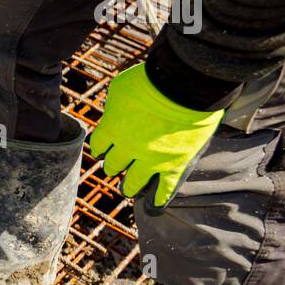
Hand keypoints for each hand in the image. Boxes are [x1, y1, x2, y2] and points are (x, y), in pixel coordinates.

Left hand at [89, 62, 223, 206]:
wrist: (185, 86)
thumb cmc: (151, 80)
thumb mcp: (121, 88)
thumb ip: (114, 106)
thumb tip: (112, 114)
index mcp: (111, 129)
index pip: (98, 145)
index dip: (101, 147)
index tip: (103, 149)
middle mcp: (127, 148)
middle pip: (113, 165)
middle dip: (113, 165)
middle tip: (116, 166)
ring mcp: (151, 159)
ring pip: (134, 182)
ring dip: (130, 185)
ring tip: (129, 188)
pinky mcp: (174, 164)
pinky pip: (165, 188)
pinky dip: (160, 197)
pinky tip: (156, 204)